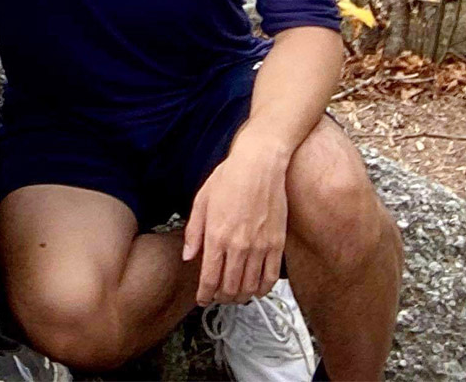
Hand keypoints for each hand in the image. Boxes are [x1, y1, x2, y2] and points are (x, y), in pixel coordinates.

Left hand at [183, 135, 291, 305]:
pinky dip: (263, 289)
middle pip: (229, 287)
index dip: (205, 295)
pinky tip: (257, 289)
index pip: (209, 279)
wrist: (259, 165)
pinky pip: (271, 277)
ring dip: (241, 296)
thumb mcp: (201, 201)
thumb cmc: (229, 178)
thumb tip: (188, 256)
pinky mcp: (277, 245)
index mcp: (216, 236)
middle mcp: (238, 246)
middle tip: (218, 297)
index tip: (203, 299)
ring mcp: (259, 247)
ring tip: (235, 295)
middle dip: (221, 297)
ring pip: (250, 287)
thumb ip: (194, 233)